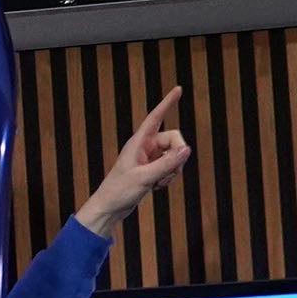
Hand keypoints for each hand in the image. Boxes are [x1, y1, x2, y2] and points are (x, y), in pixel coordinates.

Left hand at [77, 85, 192, 235]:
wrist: (109, 208)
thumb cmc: (119, 191)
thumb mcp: (145, 177)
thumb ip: (167, 163)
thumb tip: (187, 150)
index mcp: (138, 142)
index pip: (155, 117)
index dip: (167, 103)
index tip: (178, 89)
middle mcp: (144, 147)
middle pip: (174, 140)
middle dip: (178, 156)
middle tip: (167, 173)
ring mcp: (149, 158)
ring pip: (175, 155)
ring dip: (173, 171)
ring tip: (157, 183)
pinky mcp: (152, 170)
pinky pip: (171, 167)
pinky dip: (169, 177)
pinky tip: (156, 188)